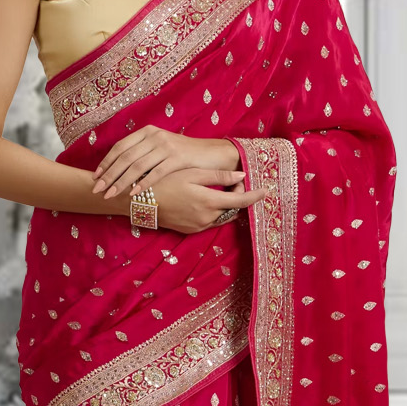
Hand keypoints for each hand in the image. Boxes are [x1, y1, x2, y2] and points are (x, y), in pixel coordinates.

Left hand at [94, 126, 239, 198]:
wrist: (213, 154)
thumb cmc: (184, 154)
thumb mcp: (161, 148)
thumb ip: (142, 153)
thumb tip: (119, 168)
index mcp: (148, 132)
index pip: (120, 147)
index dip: (106, 162)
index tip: (96, 177)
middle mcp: (155, 136)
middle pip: (125, 157)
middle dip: (109, 175)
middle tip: (97, 190)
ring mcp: (166, 146)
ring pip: (137, 166)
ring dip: (121, 182)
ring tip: (111, 194)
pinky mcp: (178, 158)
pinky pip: (156, 173)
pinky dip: (143, 184)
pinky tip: (134, 193)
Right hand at [149, 168, 263, 233]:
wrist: (140, 202)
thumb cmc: (165, 182)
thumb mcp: (193, 174)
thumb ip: (219, 176)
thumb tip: (242, 174)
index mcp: (209, 202)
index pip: (241, 201)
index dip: (255, 196)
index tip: (266, 190)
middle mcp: (206, 218)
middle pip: (233, 209)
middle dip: (238, 196)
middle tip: (231, 180)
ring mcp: (198, 227)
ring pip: (222, 215)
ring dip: (226, 204)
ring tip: (217, 188)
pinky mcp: (191, 231)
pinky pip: (211, 221)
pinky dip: (215, 211)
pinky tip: (205, 198)